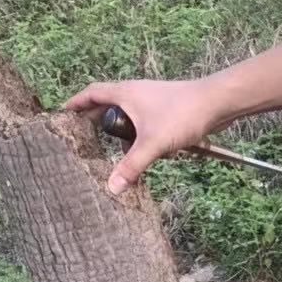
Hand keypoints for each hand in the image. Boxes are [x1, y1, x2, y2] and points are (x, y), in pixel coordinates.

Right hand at [62, 77, 225, 194]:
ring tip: (127, 154)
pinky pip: (150, 125)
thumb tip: (112, 188)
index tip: (63, 113)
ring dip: (130, 136)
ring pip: (132, 119)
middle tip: (90, 141)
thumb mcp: (152, 144)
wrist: (217, 102)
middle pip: (110, 107)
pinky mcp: (168, 110)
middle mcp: (137, 93)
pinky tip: (161, 154)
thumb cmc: (182, 114)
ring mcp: (153, 101)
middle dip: (102, 125)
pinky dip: (149, 138)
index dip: (76, 102)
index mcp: (125, 93)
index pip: (92, 93)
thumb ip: (131, 166)